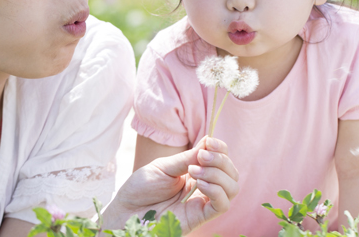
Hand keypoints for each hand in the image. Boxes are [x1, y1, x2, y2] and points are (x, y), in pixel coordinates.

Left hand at [102, 137, 238, 233]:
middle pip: (231, 173)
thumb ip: (187, 158)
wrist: (125, 211)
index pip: (222, 159)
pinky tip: (199, 184)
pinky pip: (222, 205)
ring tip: (195, 171)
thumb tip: (208, 142)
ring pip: (232, 188)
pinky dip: (216, 191)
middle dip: (221, 160)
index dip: (221, 149)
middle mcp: (203, 186)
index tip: (209, 142)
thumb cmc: (140, 188)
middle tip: (200, 158)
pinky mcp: (200, 217)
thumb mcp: (164, 166)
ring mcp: (202, 202)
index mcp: (196, 171)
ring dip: (219, 175)